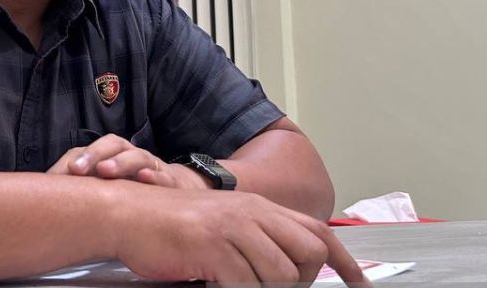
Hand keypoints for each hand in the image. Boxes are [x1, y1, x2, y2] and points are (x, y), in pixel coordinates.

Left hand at [47, 134, 206, 189]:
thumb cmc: (130, 186)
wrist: (171, 190)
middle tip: (77, 170)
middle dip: (94, 155)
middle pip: (112, 146)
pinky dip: (155, 176)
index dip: (78, 157)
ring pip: (136, 157)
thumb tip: (44, 192)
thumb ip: (78, 184)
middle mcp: (129, 155)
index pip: (92, 149)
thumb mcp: (104, 185)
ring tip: (106, 170)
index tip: (64, 171)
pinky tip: (145, 178)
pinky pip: (164, 176)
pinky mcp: (169, 182)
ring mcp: (150, 166)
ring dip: (120, 162)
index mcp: (111, 154)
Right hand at [114, 187, 369, 286]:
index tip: (361, 284)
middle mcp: (251, 212)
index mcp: (257, 206)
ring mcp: (233, 228)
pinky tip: (219, 287)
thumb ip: (252, 240)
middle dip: (301, 281)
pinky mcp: (213, 247)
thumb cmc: (168, 226)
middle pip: (307, 252)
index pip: (316, 231)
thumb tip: (284, 271)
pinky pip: (245, 285)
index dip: (345, 261)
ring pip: (280, 274)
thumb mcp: (220, 226)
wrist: (125, 213)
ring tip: (238, 286)